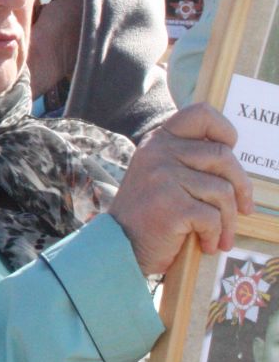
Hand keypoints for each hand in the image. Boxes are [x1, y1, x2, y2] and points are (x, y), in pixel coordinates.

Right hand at [108, 104, 252, 277]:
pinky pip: (213, 218)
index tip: (230, 152)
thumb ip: (189, 161)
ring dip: (229, 220)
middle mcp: (158, 153)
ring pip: (222, 191)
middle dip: (241, 187)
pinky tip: (206, 243)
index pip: (201, 114)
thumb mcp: (163, 175)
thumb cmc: (149, 214)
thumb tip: (234, 164)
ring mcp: (162, 178)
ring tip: (221, 236)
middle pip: (223, 156)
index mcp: (158, 141)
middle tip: (244, 209)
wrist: (118, 247)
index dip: (225, 130)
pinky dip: (215, 236)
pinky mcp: (170, 206)